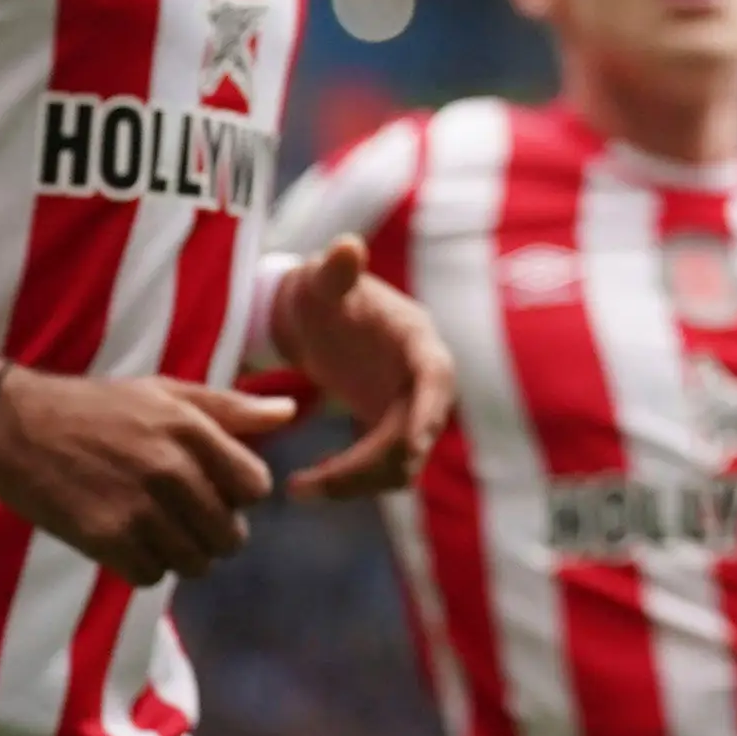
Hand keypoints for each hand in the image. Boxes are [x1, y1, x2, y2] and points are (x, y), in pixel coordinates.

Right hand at [0, 368, 295, 584]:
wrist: (17, 427)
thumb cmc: (99, 407)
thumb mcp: (166, 392)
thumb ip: (232, 407)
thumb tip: (291, 413)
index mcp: (193, 429)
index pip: (256, 487)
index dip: (239, 493)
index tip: (215, 488)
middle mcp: (172, 470)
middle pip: (229, 535)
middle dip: (213, 531)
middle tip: (184, 515)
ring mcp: (139, 508)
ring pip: (194, 562)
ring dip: (180, 553)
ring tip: (154, 527)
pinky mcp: (105, 539)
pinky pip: (151, 576)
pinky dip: (143, 566)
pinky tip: (126, 540)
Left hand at [262, 236, 454, 501]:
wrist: (315, 317)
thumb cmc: (320, 292)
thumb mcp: (322, 279)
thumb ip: (335, 269)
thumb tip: (347, 246)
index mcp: (416, 338)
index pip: (435, 376)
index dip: (427, 411)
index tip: (410, 447)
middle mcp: (422, 378)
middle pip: (418, 433)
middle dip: (373, 464)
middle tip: (314, 484)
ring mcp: (408, 407)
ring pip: (402, 463)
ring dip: (359, 483)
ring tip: (300, 489)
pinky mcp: (389, 430)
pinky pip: (382, 470)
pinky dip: (351, 483)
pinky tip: (306, 485)